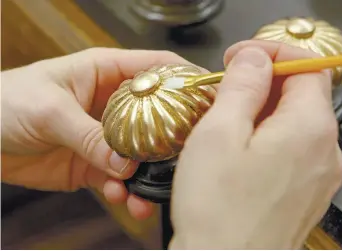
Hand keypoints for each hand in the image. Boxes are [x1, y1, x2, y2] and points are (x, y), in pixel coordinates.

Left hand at [1, 48, 191, 219]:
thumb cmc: (5, 102)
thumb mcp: (48, 109)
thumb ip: (89, 136)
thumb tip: (125, 162)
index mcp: (106, 72)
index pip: (157, 68)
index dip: (187, 79)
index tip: (210, 97)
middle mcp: (111, 103)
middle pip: (157, 115)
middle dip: (174, 136)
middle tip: (190, 156)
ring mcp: (105, 135)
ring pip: (140, 153)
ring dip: (148, 173)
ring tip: (148, 193)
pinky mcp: (94, 162)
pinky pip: (118, 177)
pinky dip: (123, 189)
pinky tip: (120, 196)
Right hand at [170, 41, 341, 248]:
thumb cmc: (217, 211)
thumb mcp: (220, 134)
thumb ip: (242, 87)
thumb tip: (254, 60)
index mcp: (308, 129)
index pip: (307, 65)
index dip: (272, 54)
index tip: (240, 58)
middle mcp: (324, 152)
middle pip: (301, 94)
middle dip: (263, 82)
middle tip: (225, 88)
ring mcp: (317, 176)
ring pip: (293, 123)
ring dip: (261, 110)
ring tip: (225, 120)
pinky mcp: (303, 193)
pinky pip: (291, 150)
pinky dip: (266, 137)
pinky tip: (238, 150)